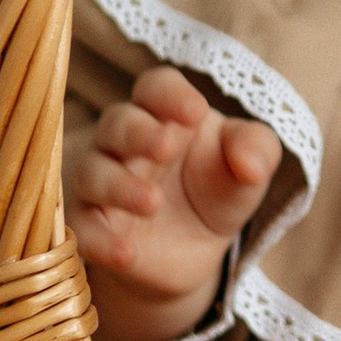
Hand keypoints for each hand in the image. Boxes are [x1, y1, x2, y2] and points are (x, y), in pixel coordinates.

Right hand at [69, 64, 281, 340]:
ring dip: (119, 185)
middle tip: (166, 147)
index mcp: (165, 114)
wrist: (200, 250)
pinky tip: (125, 253)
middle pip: (117, 122)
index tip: (195, 111)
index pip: (156, 88)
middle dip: (138, 132)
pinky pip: (82, 228)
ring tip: (153, 203)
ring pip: (92, 171)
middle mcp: (126, 142)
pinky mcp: (93, 225)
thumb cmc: (221, 189)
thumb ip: (257, 151)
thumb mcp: (250, 169)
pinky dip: (99, 240)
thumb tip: (250, 164)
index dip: (170, 95)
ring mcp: (104, 182)